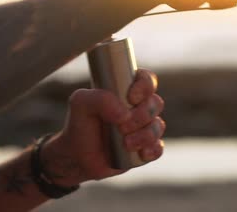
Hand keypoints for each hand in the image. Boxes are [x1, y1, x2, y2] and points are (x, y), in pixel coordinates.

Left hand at [41, 69, 164, 185]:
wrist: (78, 157)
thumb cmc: (79, 124)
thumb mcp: (80, 103)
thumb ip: (99, 98)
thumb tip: (124, 114)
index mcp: (124, 90)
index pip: (146, 79)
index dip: (145, 86)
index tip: (131, 98)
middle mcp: (137, 107)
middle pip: (156, 103)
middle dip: (141, 115)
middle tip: (121, 126)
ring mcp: (143, 128)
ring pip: (158, 126)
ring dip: (143, 135)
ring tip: (125, 144)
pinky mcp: (145, 148)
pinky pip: (159, 147)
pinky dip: (151, 150)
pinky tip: (139, 153)